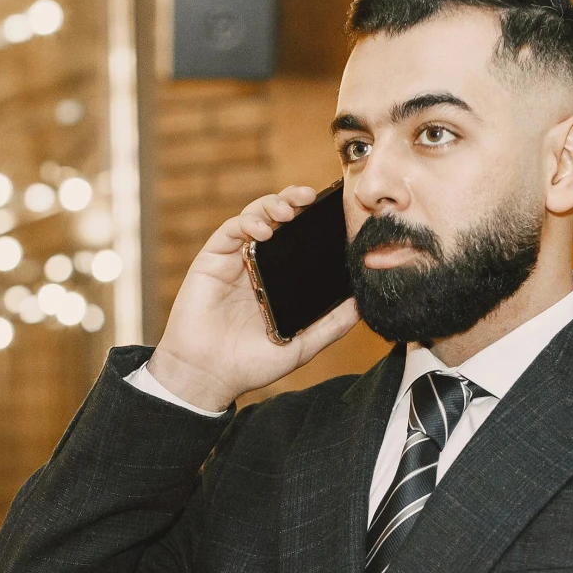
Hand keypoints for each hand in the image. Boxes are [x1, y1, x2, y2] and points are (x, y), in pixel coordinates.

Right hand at [146, 185, 360, 410]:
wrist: (209, 376)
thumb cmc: (250, 363)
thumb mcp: (302, 345)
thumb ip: (331, 325)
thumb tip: (363, 305)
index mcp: (278, 278)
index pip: (298, 239)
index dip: (313, 220)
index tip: (334, 211)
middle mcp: (257, 264)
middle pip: (277, 220)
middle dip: (293, 201)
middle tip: (310, 196)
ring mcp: (233, 260)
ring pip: (254, 217)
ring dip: (271, 206)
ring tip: (288, 209)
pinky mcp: (211, 260)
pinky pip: (229, 231)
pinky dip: (246, 223)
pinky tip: (262, 230)